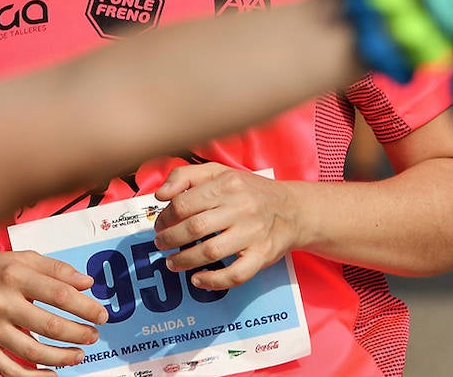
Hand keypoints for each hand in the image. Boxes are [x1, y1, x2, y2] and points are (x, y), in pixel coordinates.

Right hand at [0, 250, 105, 375]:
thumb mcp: (20, 258)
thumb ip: (55, 269)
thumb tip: (86, 282)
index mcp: (15, 274)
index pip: (59, 294)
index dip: (85, 307)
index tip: (100, 314)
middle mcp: (2, 302)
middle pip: (50, 326)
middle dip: (79, 333)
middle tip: (93, 335)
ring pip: (34, 351)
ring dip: (63, 356)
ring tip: (79, 354)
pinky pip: (10, 370)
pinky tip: (52, 374)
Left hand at [151, 163, 298, 290]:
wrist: (293, 209)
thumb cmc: (249, 191)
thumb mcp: (219, 172)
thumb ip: (185, 176)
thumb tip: (160, 195)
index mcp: (227, 184)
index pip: (185, 202)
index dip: (166, 217)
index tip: (160, 225)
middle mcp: (241, 207)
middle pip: (194, 227)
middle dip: (170, 239)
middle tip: (161, 244)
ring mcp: (253, 233)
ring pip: (210, 251)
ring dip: (184, 261)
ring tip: (172, 263)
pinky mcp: (262, 255)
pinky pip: (235, 274)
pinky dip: (213, 280)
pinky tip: (198, 280)